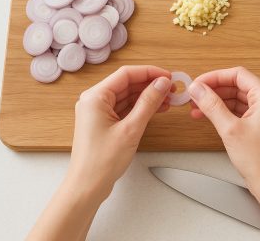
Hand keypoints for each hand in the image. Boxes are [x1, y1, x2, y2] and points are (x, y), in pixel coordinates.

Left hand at [68, 65, 171, 199]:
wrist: (87, 186)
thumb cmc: (101, 161)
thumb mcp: (131, 129)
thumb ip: (148, 103)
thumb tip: (162, 84)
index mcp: (95, 97)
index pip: (126, 74)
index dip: (150, 73)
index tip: (168, 76)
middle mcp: (94, 101)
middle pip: (127, 83)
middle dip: (151, 84)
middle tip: (172, 88)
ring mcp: (98, 112)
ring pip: (127, 96)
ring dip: (148, 96)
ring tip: (169, 99)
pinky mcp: (104, 123)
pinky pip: (125, 108)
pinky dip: (141, 107)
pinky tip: (157, 108)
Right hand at [188, 67, 259, 240]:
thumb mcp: (230, 129)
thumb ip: (211, 105)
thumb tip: (198, 89)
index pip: (238, 75)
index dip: (215, 77)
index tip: (198, 83)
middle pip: (238, 86)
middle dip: (215, 90)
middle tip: (195, 96)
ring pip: (239, 100)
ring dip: (218, 103)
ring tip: (198, 108)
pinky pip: (243, 112)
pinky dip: (227, 113)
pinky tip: (211, 118)